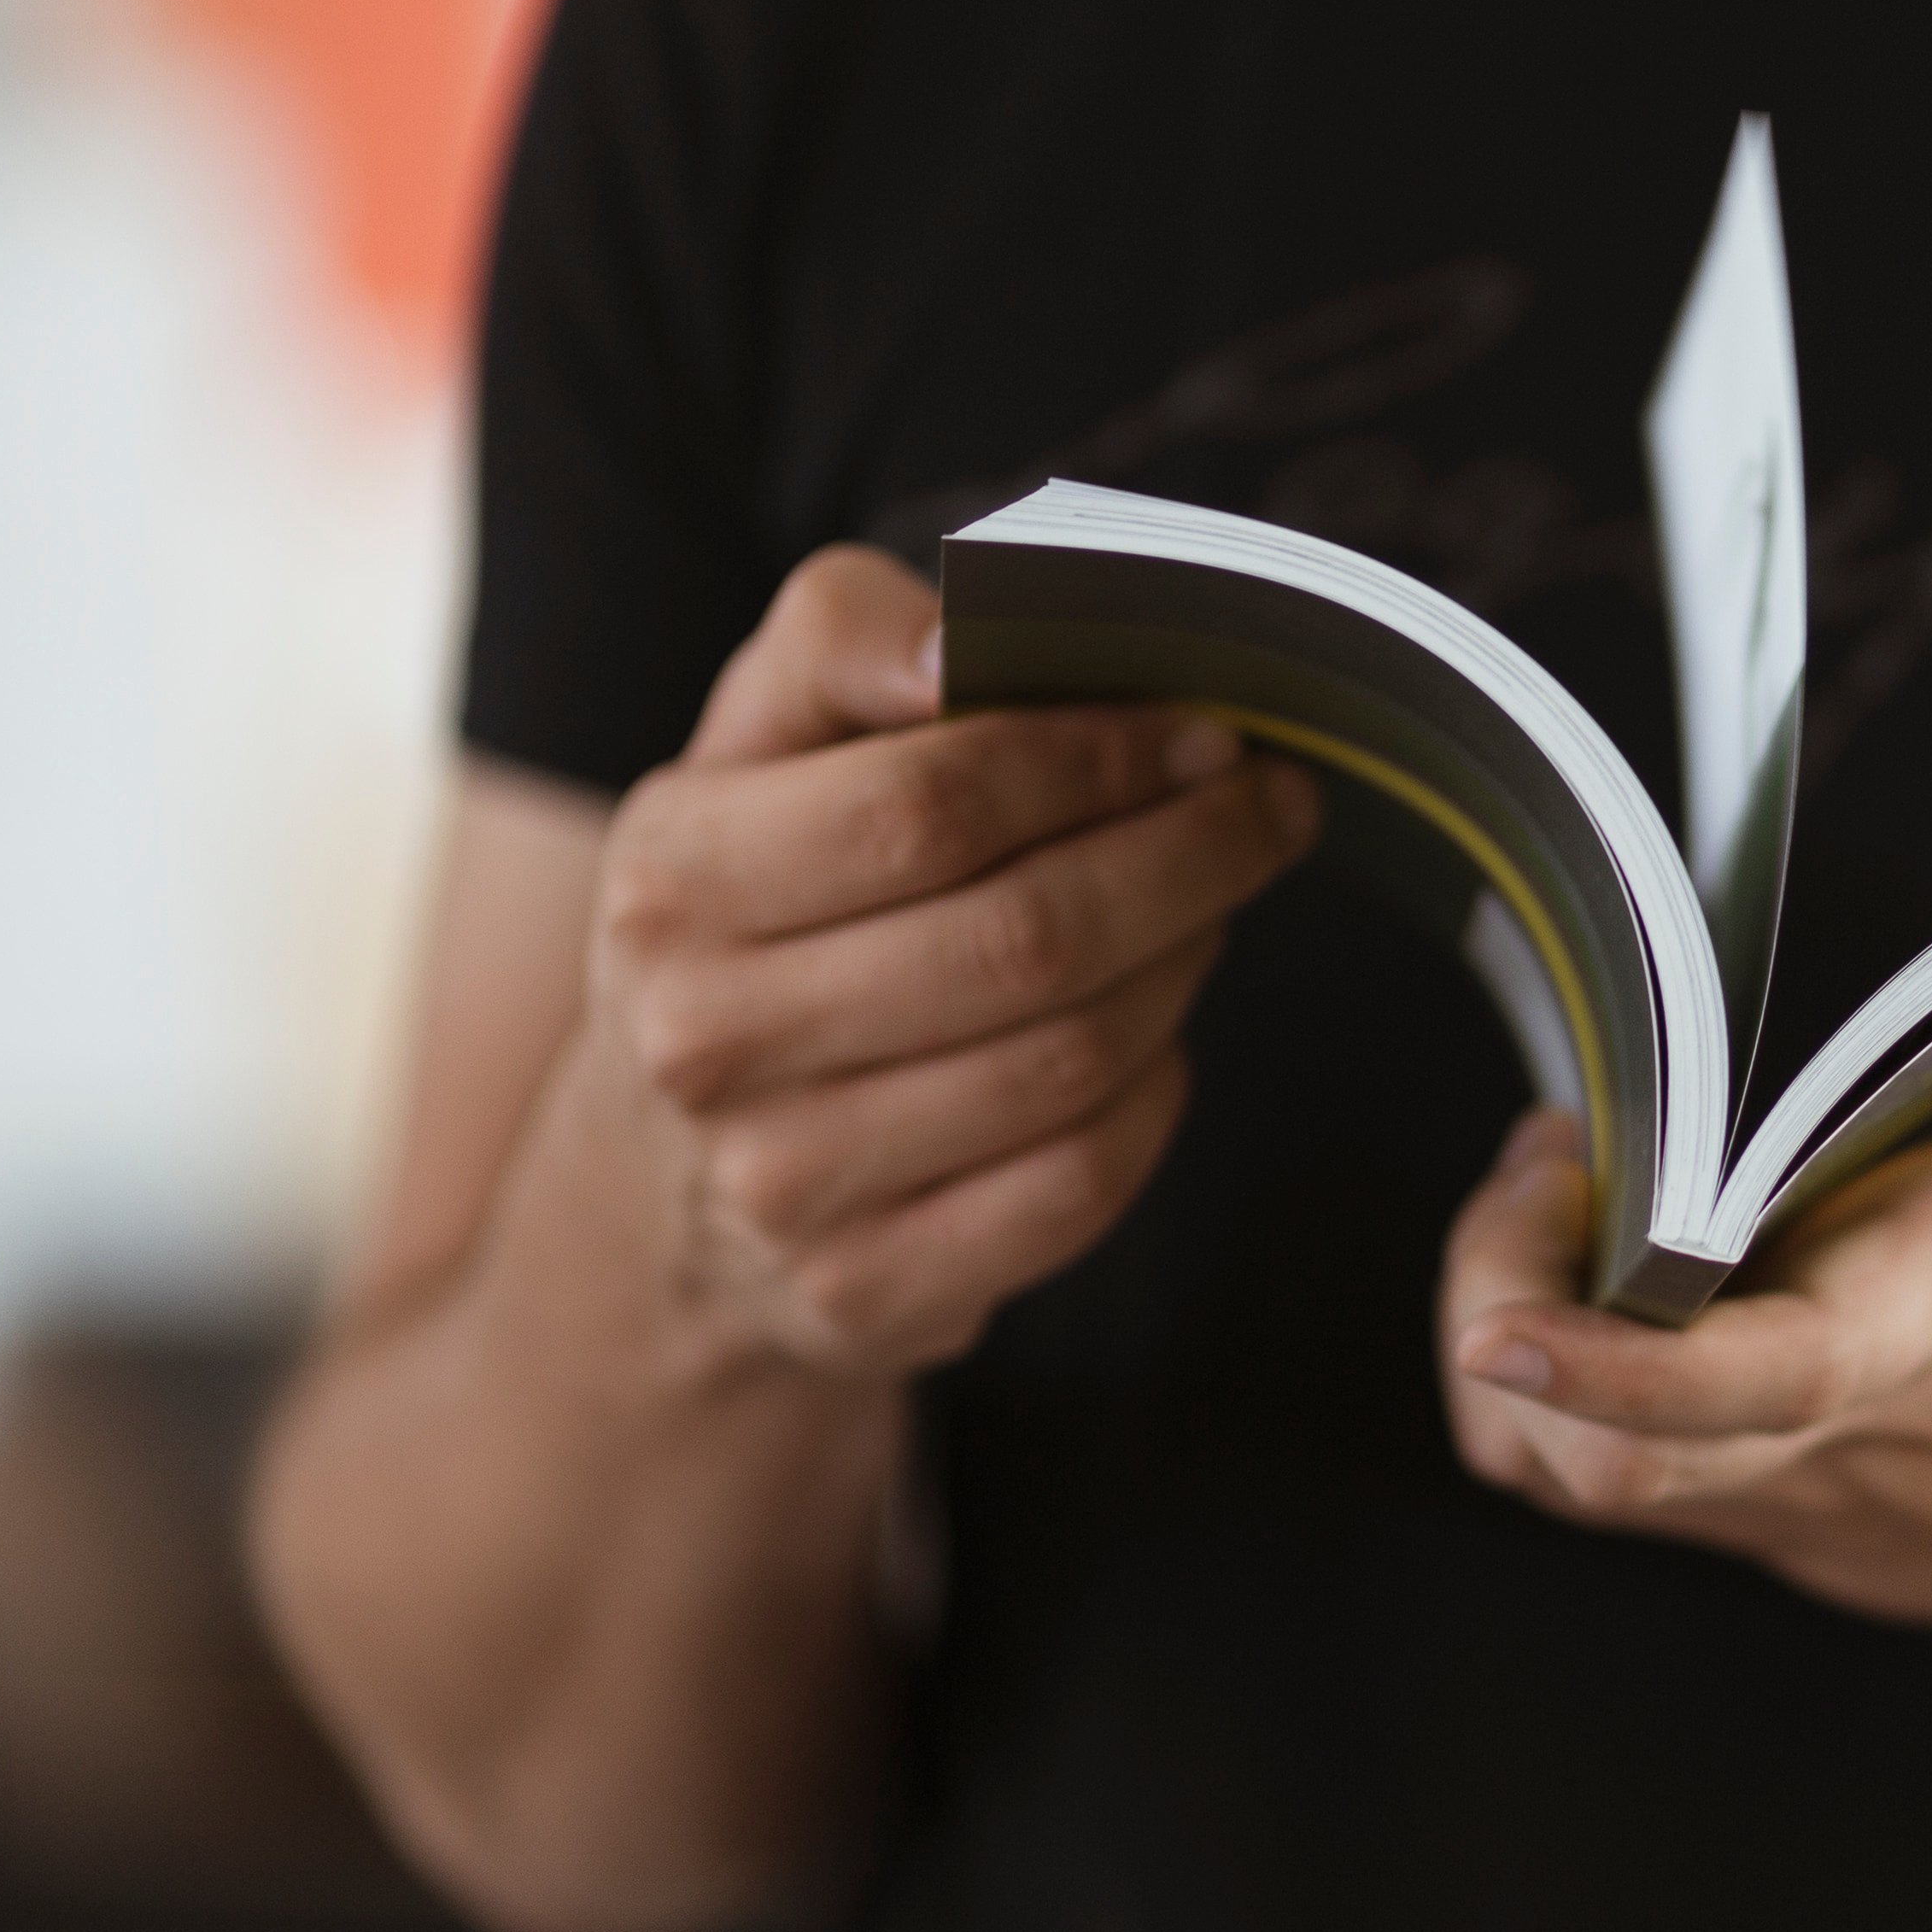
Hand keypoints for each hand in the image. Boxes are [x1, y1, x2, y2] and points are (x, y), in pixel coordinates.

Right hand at [553, 545, 1317, 1377]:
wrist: (662, 1182)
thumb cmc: (759, 908)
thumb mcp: (755, 745)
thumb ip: (847, 638)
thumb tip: (960, 642)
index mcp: (671, 876)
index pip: (931, 803)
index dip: (1099, 759)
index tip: (1206, 730)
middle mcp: (705, 1040)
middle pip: (1026, 937)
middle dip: (1187, 857)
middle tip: (1269, 809)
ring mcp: (781, 1183)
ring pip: (1073, 1061)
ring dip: (1182, 965)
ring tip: (1212, 908)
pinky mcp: (864, 1292)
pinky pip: (1080, 1184)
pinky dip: (1153, 1098)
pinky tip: (1155, 1040)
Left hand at [1437, 916, 1931, 1685]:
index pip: (1779, 1375)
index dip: (1622, 1369)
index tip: (1501, 1328)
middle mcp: (1857, 1425)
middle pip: (1608, 1462)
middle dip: (1502, 1305)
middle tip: (1554, 1150)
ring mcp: (1799, 1493)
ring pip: (1569, 1476)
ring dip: (1510, 1329)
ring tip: (1571, 1184)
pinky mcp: (1771, 1518)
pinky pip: (1602, 1476)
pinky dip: (1555, 1379)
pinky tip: (1613, 1261)